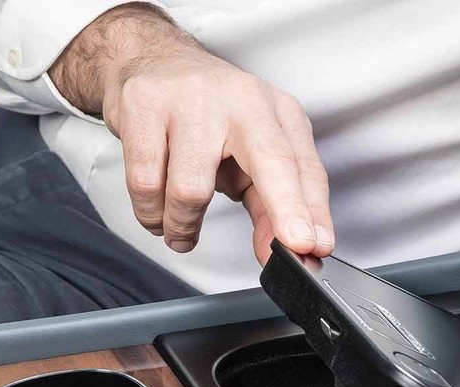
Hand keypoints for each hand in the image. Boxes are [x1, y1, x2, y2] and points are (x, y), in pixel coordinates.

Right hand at [50, 4, 334, 264]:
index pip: (301, 166)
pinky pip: (146, 183)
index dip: (310, 210)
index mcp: (274, 110)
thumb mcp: (249, 154)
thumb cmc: (206, 116)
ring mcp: (190, 99)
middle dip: (282, 210)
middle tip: (281, 252)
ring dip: (182, 226)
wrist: (150, 61)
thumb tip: (282, 251)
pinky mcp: (144, 105)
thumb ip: (269, 205)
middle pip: (268, 161)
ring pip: (191, 190)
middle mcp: (240, 98)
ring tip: (178, 229)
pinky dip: (150, 213)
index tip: (315, 246)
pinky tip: (156, 212)